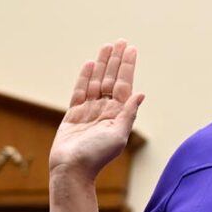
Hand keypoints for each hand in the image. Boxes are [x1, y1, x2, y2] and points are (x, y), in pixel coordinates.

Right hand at [49, 40, 144, 179]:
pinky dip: (85, 77)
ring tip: (107, 46)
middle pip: (112, 79)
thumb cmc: (96, 157)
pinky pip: (80, 91)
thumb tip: (141, 94)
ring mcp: (89, 111)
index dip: (128, 66)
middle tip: (121, 41)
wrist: (71, 169)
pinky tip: (90, 64)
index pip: (124, 85)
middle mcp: (105, 110)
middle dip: (116, 60)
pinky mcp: (74, 114)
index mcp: (118, 115)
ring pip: (97, 81)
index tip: (131, 49)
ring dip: (102, 64)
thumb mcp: (118, 136)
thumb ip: (128, 114)